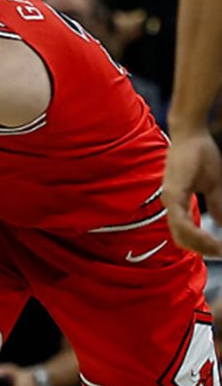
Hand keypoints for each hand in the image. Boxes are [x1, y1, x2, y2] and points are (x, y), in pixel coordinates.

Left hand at [164, 127, 221, 255]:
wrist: (192, 134)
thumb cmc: (200, 156)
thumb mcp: (213, 186)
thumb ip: (216, 205)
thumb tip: (221, 223)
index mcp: (177, 202)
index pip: (185, 234)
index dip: (203, 246)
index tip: (221, 251)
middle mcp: (170, 202)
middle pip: (182, 239)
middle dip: (204, 250)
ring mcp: (169, 198)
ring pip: (180, 234)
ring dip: (201, 245)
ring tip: (220, 249)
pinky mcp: (173, 191)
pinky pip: (180, 220)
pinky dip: (195, 233)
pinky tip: (211, 238)